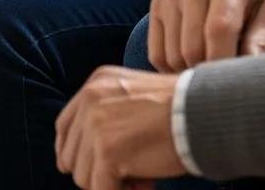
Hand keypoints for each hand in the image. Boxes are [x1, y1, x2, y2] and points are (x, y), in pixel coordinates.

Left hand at [56, 66, 184, 189]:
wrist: (201, 110)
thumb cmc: (177, 108)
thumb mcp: (132, 96)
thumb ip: (106, 115)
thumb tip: (80, 158)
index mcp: (95, 84)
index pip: (64, 128)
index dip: (73, 154)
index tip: (90, 170)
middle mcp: (89, 99)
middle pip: (71, 157)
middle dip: (98, 172)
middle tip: (131, 174)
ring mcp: (94, 124)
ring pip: (83, 179)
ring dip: (111, 184)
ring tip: (142, 175)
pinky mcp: (106, 151)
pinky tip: (147, 183)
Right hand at [148, 0, 264, 71]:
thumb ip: (259, 44)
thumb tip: (244, 82)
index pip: (218, 30)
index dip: (223, 64)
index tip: (234, 86)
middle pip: (192, 47)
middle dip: (208, 73)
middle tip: (224, 81)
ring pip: (172, 55)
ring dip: (190, 72)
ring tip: (210, 69)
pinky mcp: (158, 3)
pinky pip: (157, 53)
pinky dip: (171, 68)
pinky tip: (191, 65)